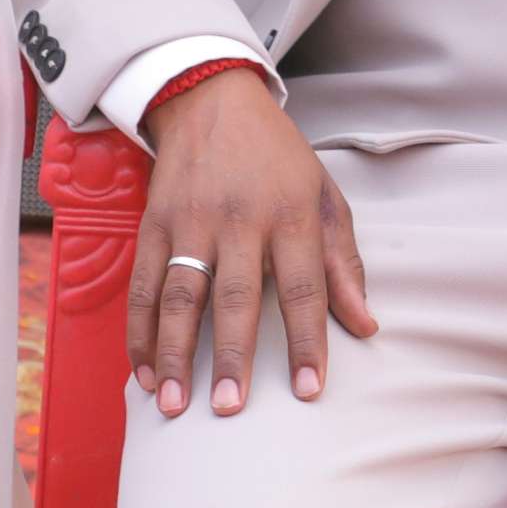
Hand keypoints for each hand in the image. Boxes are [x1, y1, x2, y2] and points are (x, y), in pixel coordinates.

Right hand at [131, 71, 374, 418]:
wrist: (212, 98)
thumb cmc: (277, 156)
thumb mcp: (325, 195)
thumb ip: (343, 262)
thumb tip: (366, 324)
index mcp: (291, 214)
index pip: (303, 288)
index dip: (307, 341)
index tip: (308, 390)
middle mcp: (240, 220)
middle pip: (235, 297)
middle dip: (232, 356)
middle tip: (230, 408)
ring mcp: (191, 222)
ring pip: (181, 296)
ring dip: (176, 353)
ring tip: (175, 405)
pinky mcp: (154, 224)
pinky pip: (144, 286)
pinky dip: (140, 332)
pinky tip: (145, 371)